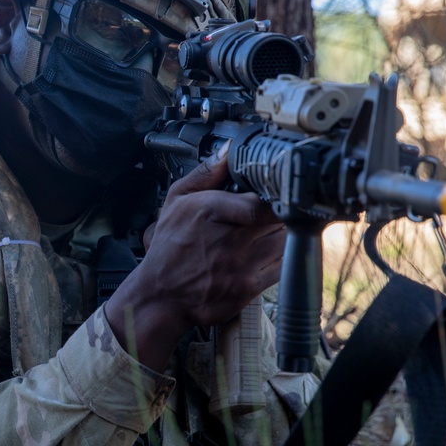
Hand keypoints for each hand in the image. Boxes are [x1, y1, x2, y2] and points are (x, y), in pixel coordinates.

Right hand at [105, 149, 285, 369]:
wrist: (160, 295)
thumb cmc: (169, 247)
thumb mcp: (176, 201)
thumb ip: (205, 174)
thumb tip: (228, 150)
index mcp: (209, 212)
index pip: (261, 201)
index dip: (276, 195)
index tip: (278, 191)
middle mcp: (227, 240)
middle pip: (279, 220)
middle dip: (283, 212)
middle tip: (279, 208)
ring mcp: (239, 266)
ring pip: (284, 242)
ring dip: (284, 234)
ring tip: (271, 230)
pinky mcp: (247, 288)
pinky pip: (281, 268)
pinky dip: (282, 257)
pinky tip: (270, 251)